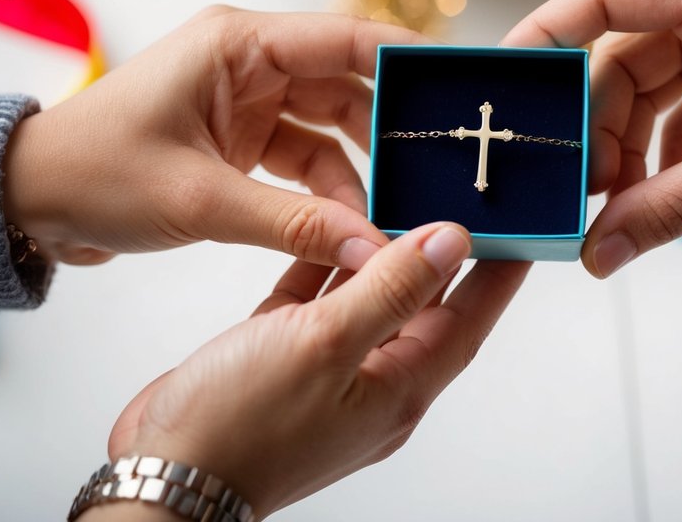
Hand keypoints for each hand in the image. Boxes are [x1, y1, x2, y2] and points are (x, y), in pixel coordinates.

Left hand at [1, 7, 424, 266]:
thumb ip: (295, 223)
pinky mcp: (240, 137)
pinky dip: (326, 191)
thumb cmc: (96, 174)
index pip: (346, 38)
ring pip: (330, 126)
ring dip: (358, 172)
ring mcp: (247, 99)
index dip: (408, 61)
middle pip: (346, 85)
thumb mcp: (200, 200)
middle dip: (388, 133)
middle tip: (434, 175)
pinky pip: (304, 157)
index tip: (458, 90)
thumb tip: (374, 253)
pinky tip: (348, 229)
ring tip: (390, 218)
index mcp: (239, 43)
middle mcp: (250, 60)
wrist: (27, 200)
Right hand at [101, 224, 529, 516]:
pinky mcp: (279, 359)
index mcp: (398, 386)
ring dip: (378, 254)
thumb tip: (451, 242)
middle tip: (460, 199)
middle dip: (441, 255)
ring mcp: (324, 372)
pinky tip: (324, 232)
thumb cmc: (239, 430)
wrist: (159, 481)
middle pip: (422, 306)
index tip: (522, 231)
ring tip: (396, 199)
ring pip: (366, 299)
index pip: (468, 319)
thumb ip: (392, 290)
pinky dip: (323, 267)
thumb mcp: (327, 345)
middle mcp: (369, 380)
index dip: (497, 274)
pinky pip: (316, 303)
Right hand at [503, 0, 681, 276]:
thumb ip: (674, 206)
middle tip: (571, 190)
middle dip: (591, 124)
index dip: (541, 35)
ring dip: (623, 144)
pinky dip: (659, 150)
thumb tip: (598, 252)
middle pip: (615, 54)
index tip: (503, 86)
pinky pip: (675, 106)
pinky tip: (650, 197)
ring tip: (610, 207)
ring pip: (640, 85)